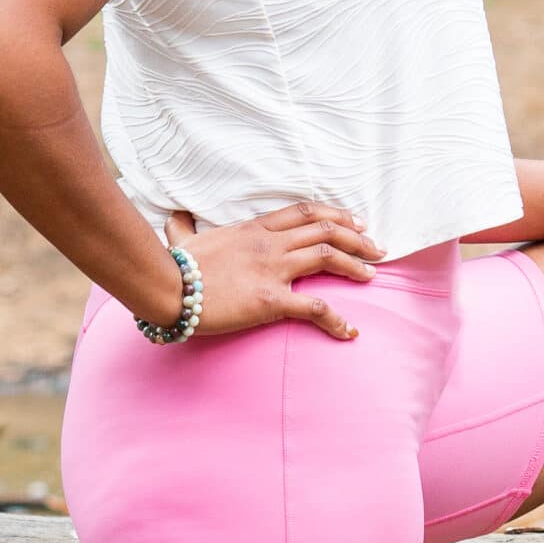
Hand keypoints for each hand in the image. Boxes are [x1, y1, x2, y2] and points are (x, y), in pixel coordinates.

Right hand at [164, 201, 381, 341]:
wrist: (167, 287)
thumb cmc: (174, 267)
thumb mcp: (183, 241)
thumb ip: (183, 229)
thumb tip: (173, 219)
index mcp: (254, 228)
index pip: (304, 212)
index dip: (335, 215)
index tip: (355, 222)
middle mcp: (269, 244)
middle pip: (324, 230)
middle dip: (356, 238)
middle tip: (377, 249)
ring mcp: (272, 269)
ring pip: (326, 256)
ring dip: (355, 264)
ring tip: (372, 275)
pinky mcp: (270, 300)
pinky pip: (314, 307)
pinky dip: (337, 319)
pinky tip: (349, 330)